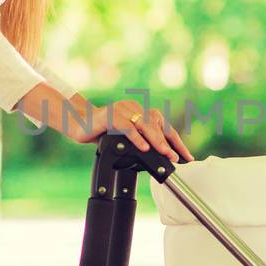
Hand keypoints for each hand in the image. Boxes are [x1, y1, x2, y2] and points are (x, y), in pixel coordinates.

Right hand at [79, 99, 195, 162]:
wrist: (79, 124)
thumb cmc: (102, 132)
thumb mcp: (126, 138)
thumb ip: (141, 141)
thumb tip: (160, 157)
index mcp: (139, 111)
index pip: (163, 125)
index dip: (176, 141)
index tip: (186, 156)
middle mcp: (133, 107)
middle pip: (157, 124)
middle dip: (168, 143)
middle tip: (175, 157)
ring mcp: (121, 110)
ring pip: (145, 124)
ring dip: (157, 141)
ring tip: (164, 153)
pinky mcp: (110, 116)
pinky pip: (127, 127)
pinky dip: (137, 138)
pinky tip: (144, 147)